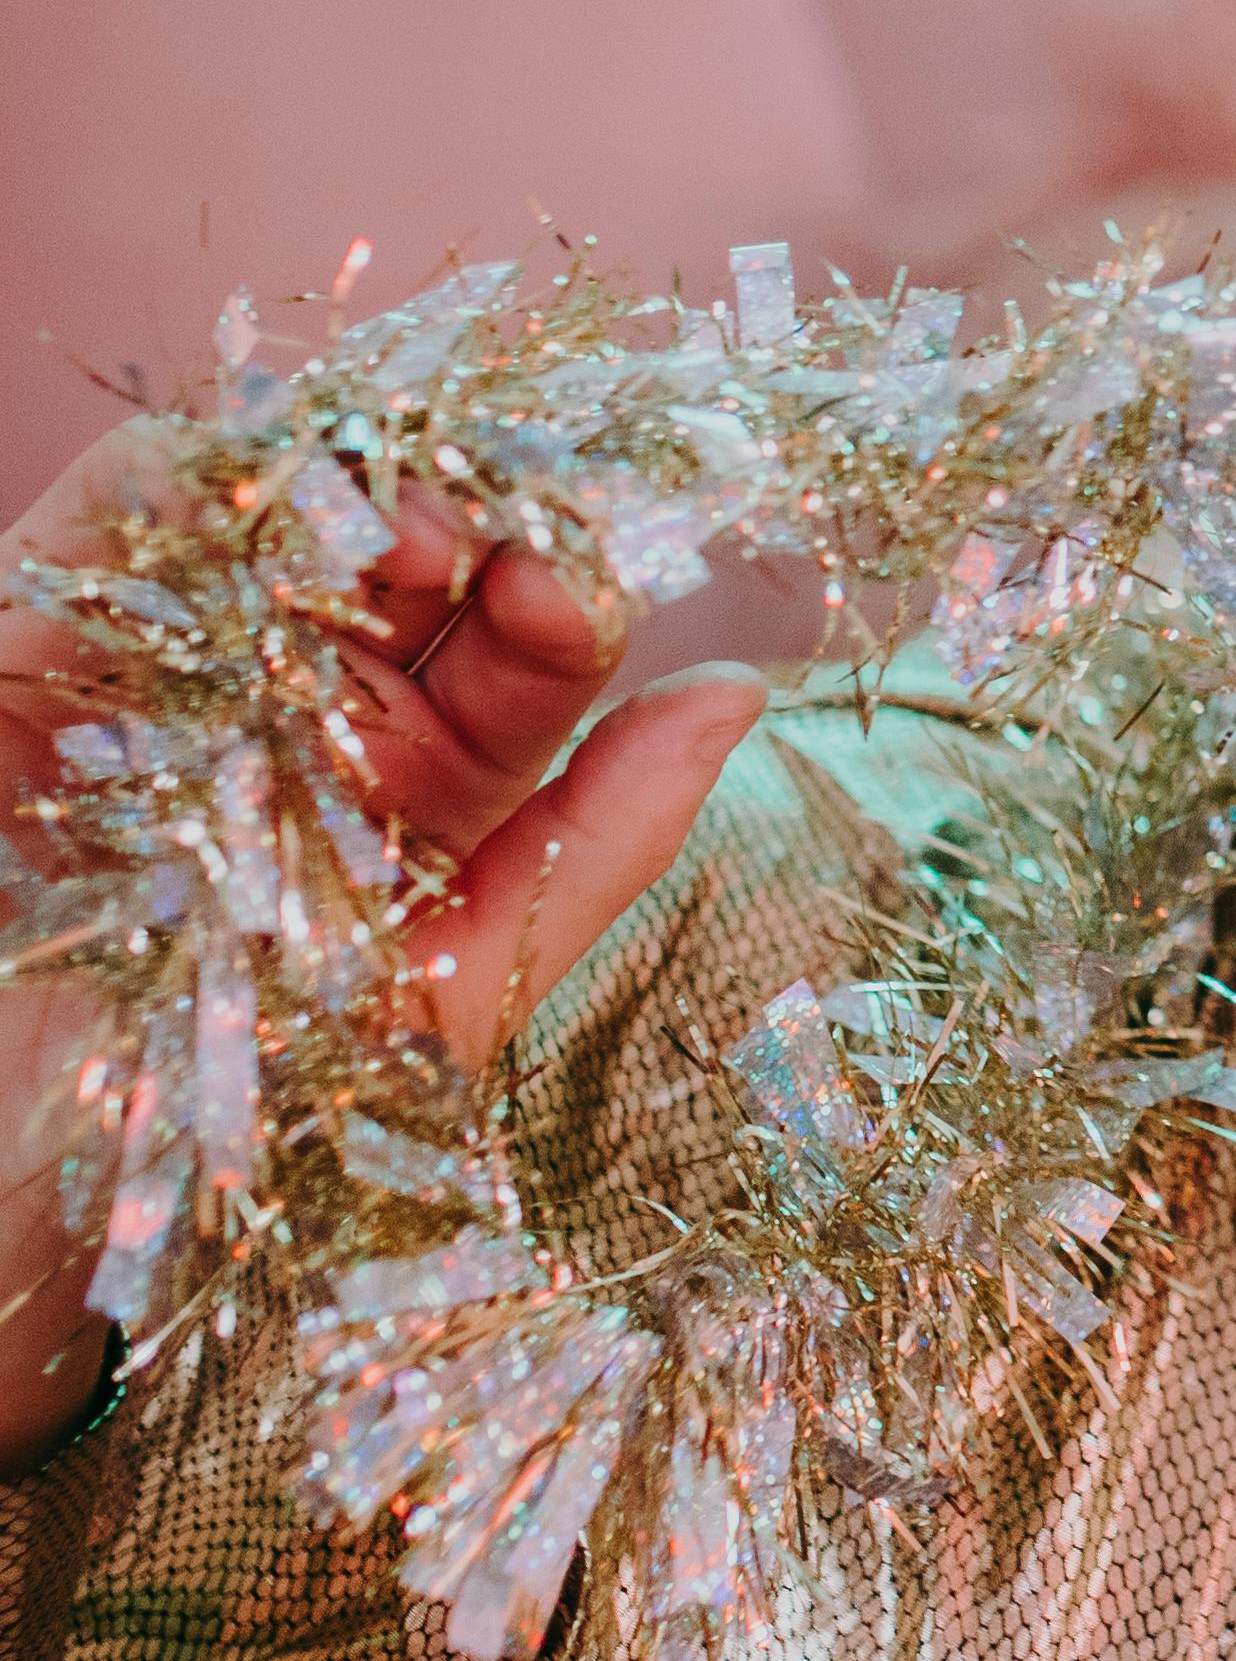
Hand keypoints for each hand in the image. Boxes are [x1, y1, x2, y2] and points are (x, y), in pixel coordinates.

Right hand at [1, 416, 767, 1471]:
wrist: (41, 1174)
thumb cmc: (259, 1107)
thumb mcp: (461, 983)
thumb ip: (602, 838)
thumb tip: (740, 690)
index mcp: (435, 766)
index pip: (533, 628)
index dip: (569, 583)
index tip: (578, 595)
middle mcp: (320, 694)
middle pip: (425, 531)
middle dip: (477, 508)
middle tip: (491, 538)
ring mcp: (189, 659)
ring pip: (284, 496)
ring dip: (353, 485)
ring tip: (399, 535)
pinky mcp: (39, 645)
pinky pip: (117, 517)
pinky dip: (188, 489)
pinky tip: (259, 524)